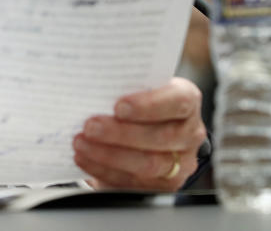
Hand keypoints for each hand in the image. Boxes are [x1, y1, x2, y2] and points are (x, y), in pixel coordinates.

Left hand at [72, 77, 205, 191]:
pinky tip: (84, 158)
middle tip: (90, 126)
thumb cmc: (139, 98)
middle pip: (161, 137)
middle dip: (120, 133)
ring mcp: (181, 163)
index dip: (148, 105)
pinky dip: (104, 170)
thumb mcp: (138, 85)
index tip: (118, 106)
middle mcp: (189, 133)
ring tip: (81, 143)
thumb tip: (90, 86)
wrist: (147, 123)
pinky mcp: (163, 186)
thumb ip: (124, 85)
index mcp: (187, 100)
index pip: (178, 102)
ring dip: (109, 155)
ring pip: (148, 164)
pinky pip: (133, 182)